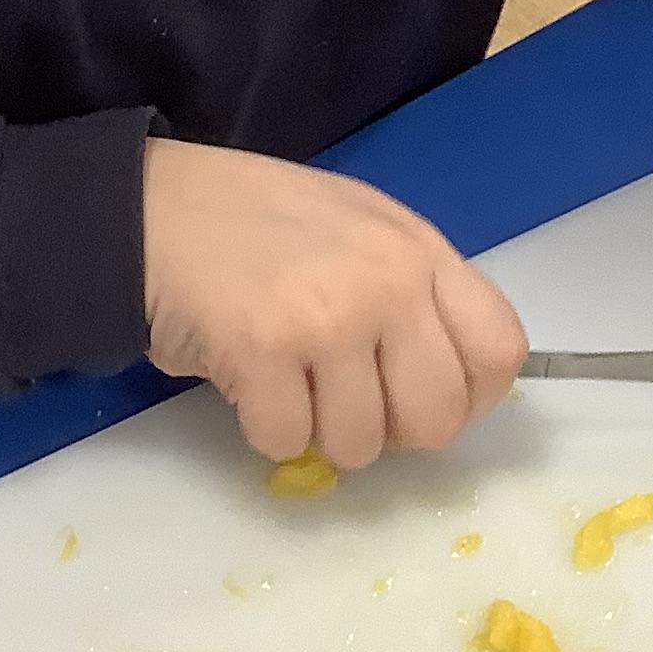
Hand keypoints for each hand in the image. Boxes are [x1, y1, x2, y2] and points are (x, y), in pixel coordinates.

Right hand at [143, 139, 527, 467]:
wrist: (152, 206)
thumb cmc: (259, 223)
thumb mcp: (364, 231)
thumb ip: (415, 295)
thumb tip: (447, 387)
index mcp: (421, 250)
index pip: (500, 351)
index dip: (469, 396)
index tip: (420, 398)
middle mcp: (390, 282)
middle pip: (438, 418)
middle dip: (392, 432)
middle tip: (346, 402)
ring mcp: (329, 317)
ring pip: (361, 444)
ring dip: (319, 431)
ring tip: (288, 379)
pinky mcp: (264, 351)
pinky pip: (290, 442)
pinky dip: (265, 428)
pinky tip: (249, 379)